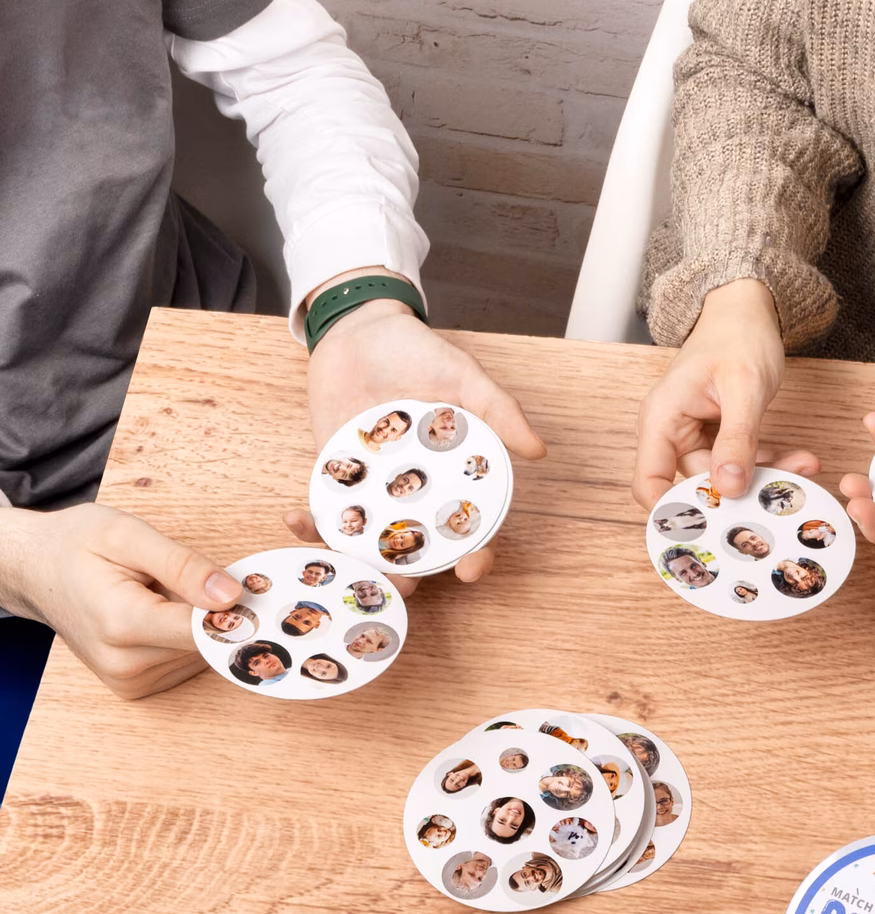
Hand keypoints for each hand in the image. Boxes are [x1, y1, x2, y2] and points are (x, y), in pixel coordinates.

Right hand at [0, 504, 240, 698]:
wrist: (35, 571)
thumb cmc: (77, 546)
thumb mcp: (128, 535)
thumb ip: (183, 565)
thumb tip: (232, 596)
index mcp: (122, 623)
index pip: (204, 630)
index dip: (235, 610)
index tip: (251, 591)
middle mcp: (124, 663)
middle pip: (205, 643)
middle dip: (211, 611)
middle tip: (194, 579)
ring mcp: (127, 681)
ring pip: (200, 655)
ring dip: (196, 625)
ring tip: (163, 595)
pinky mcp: (133, 688)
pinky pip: (186, 664)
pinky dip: (184, 639)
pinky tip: (159, 615)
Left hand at [287, 284, 546, 585]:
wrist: (359, 328)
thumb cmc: (418, 352)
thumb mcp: (465, 377)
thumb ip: (500, 412)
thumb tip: (537, 450)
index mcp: (453, 481)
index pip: (470, 530)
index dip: (475, 556)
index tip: (471, 569)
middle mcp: (416, 494)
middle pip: (418, 550)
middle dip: (410, 576)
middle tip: (401, 585)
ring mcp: (374, 490)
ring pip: (369, 542)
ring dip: (356, 562)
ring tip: (344, 566)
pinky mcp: (334, 477)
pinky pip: (325, 510)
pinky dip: (311, 523)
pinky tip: (297, 520)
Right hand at [634, 279, 816, 508]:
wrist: (745, 310)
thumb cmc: (737, 335)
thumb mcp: (744, 386)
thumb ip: (736, 438)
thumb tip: (729, 487)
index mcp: (661, 419)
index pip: (649, 483)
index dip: (673, 509)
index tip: (715, 523)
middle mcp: (670, 432)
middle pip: (696, 484)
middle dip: (740, 489)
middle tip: (784, 491)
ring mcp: (693, 437)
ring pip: (724, 476)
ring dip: (763, 476)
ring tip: (803, 466)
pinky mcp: (716, 437)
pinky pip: (739, 462)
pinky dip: (767, 462)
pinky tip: (798, 458)